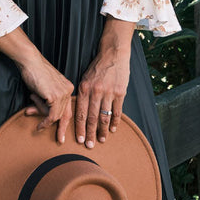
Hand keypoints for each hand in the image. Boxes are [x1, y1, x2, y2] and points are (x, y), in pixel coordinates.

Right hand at [20, 55, 74, 143]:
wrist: (30, 62)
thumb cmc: (34, 72)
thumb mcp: (41, 90)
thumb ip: (42, 102)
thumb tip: (33, 112)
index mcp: (68, 87)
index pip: (67, 108)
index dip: (64, 121)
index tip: (61, 131)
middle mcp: (68, 90)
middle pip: (66, 114)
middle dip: (62, 128)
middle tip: (60, 140)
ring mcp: (63, 93)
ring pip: (56, 115)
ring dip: (42, 117)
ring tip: (29, 110)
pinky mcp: (55, 96)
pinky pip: (51, 115)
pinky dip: (45, 122)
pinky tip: (39, 125)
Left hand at [75, 18, 133, 147]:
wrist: (113, 54)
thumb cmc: (97, 67)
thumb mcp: (84, 78)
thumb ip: (82, 94)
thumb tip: (78, 112)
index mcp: (84, 89)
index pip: (81, 113)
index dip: (80, 128)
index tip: (79, 140)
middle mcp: (96, 92)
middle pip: (92, 118)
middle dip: (90, 134)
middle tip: (89, 146)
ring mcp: (109, 92)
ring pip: (104, 117)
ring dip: (102, 131)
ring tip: (101, 140)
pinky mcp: (120, 92)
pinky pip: (117, 111)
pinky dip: (114, 122)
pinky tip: (112, 129)